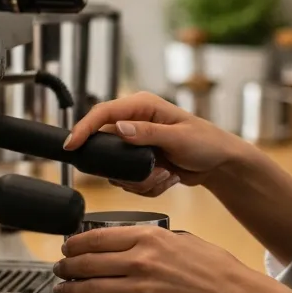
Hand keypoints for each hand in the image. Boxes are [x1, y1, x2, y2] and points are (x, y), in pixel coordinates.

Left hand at [53, 225, 268, 292]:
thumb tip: (127, 243)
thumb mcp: (181, 238)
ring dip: (69, 288)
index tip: (67, 246)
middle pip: (89, 262)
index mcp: (150, 236)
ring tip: (61, 288)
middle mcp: (141, 260)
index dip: (75, 243)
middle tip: (59, 267)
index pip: (98, 237)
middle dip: (67, 265)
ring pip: (91, 287)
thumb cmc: (213, 267)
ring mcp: (140, 288)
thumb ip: (152, 239)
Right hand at [63, 91, 249, 196]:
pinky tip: (168, 178)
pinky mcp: (140, 161)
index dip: (84, 128)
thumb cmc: (206, 142)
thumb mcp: (178, 137)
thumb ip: (148, 133)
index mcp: (142, 106)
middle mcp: (135, 122)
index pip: (103, 113)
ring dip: (141, 180)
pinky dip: (147, 185)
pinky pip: (130, 180)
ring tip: (167, 175)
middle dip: (125, 169)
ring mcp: (137, 143)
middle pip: (106, 147)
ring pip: (118, 169)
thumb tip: (120, 127)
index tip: (72, 145)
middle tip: (153, 173)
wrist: (219, 164)